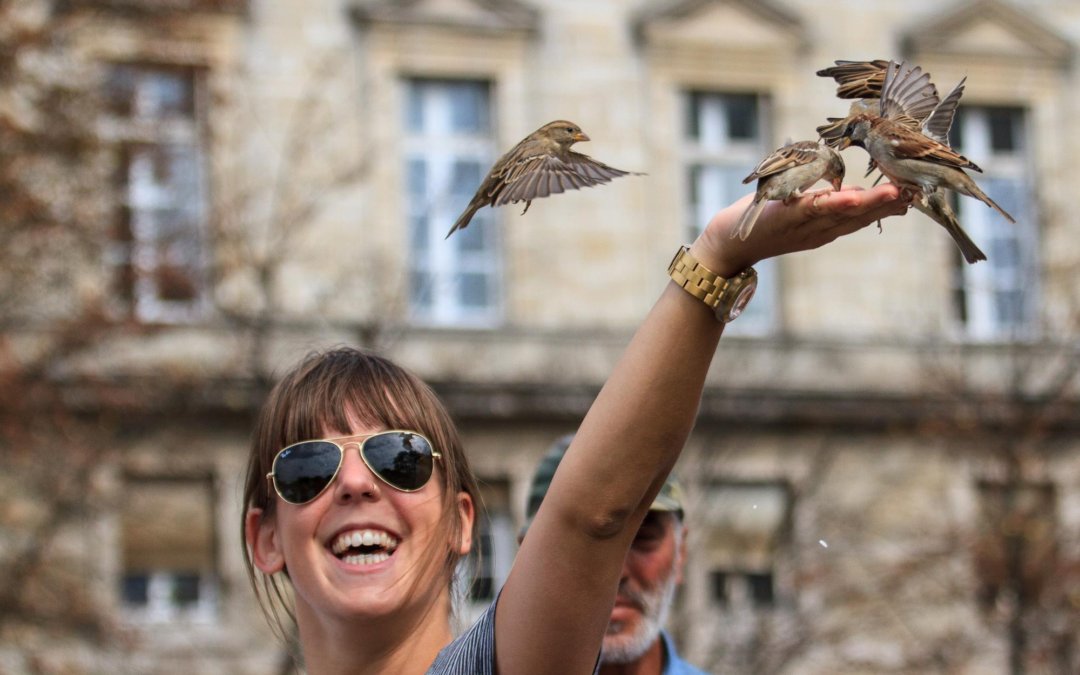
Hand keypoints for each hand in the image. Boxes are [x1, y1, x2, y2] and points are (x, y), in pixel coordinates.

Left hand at [691, 184, 908, 276]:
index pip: (862, 216)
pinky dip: (832, 203)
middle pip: (858, 217)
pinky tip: (852, 196)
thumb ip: (827, 205)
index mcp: (825, 228)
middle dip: (887, 205)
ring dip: (869, 204)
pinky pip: (812, 209)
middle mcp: (819, 231)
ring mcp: (803, 226)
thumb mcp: (802, 212)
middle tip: (916, 194)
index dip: (887, 207)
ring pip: (841, 214)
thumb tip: (856, 193)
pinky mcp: (785, 217)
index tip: (913, 197)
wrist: (730, 243)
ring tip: (895, 193)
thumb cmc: (765, 222)